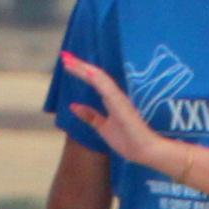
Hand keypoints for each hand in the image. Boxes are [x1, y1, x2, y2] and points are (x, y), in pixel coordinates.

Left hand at [49, 54, 174, 175]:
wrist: (144, 152)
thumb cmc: (128, 140)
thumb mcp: (103, 127)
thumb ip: (90, 116)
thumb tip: (72, 106)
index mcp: (110, 98)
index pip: (93, 79)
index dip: (79, 70)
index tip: (65, 62)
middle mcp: (115, 95)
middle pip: (94, 75)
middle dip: (78, 65)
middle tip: (64, 56)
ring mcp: (119, 99)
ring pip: (100, 78)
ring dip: (84, 69)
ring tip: (70, 61)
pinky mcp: (123, 106)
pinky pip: (109, 90)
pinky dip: (98, 80)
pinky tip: (88, 73)